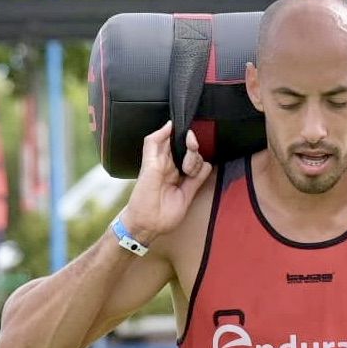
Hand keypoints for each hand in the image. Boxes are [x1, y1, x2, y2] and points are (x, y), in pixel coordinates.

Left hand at [116, 121, 212, 244]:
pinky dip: (204, 171)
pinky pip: (203, 173)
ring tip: (187, 174)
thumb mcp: (148, 166)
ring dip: (195, 163)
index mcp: (160, 157)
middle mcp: (172, 165)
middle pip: (189, 148)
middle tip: (186, 159)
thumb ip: (154, 143)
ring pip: (198, 159)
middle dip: (191, 150)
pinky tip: (195, 176)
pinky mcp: (191, 188)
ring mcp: (182, 176)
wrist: (148, 223)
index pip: (175, 139)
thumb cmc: (142, 196)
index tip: (187, 137)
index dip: (183, 136)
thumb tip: (168, 125)